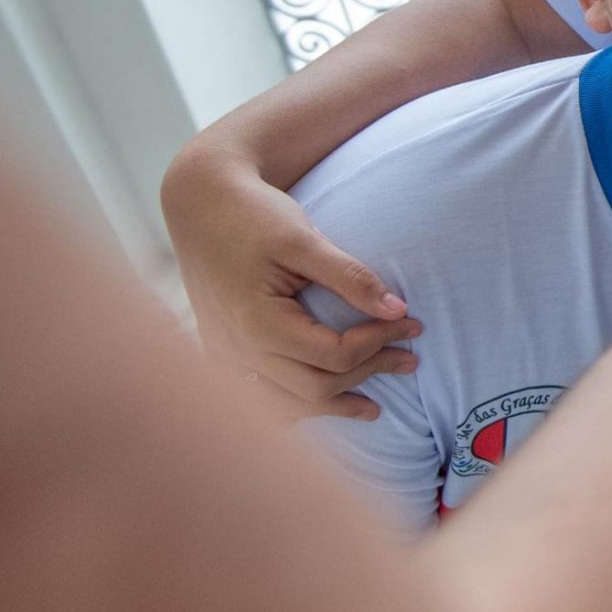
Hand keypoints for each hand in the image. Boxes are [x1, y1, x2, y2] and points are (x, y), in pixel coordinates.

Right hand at [161, 143, 420, 420]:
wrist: (200, 203)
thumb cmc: (254, 215)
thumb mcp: (304, 238)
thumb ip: (351, 277)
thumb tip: (398, 310)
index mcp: (258, 323)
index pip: (334, 354)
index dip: (379, 342)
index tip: (411, 322)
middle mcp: (238, 350)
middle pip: (317, 387)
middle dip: (369, 373)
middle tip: (410, 359)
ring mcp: (226, 357)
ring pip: (288, 404)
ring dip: (335, 405)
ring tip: (375, 408)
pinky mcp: (222, 353)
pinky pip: (264, 397)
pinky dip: (299, 405)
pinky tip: (325, 404)